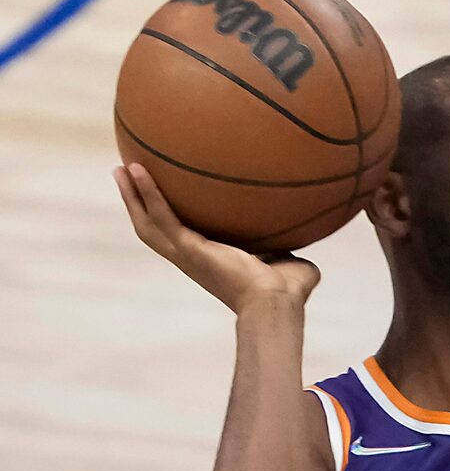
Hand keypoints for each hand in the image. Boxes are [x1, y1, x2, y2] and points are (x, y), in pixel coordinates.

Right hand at [114, 164, 319, 313]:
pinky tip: (137, 168)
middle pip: (153, 229)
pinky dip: (147, 192)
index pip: (181, 237)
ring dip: (132, 196)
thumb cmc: (287, 292)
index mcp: (210, 261)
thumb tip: (306, 229)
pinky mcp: (188, 249)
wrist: (277, 303)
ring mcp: (187, 255)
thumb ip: (290, 246)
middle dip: (137, 203)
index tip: (162, 197)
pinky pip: (162, 215)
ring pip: (147, 223)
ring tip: (122, 167)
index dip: (168, 218)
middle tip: (126, 176)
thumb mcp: (290, 260)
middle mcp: (192, 260)